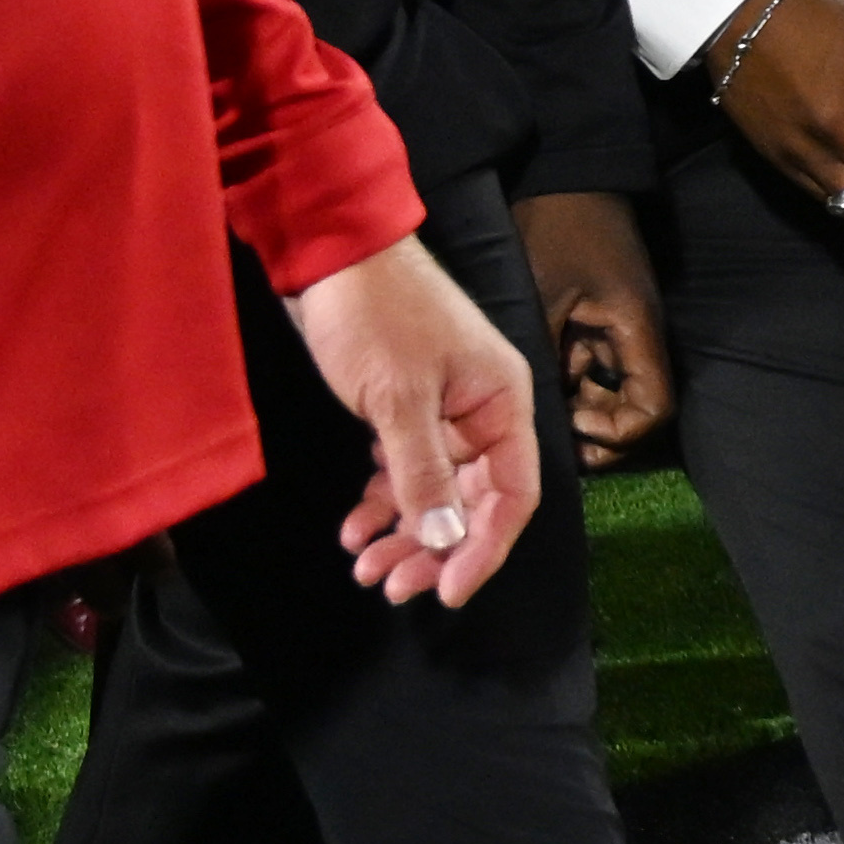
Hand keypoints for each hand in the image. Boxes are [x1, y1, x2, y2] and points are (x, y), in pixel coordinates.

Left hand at [291, 234, 545, 608]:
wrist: (330, 250)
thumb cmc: (376, 316)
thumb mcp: (398, 399)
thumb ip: (424, 474)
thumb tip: (447, 544)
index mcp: (502, 404)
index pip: (512, 495)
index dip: (483, 550)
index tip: (445, 593)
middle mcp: (482, 413)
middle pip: (473, 502)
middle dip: (433, 549)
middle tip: (389, 587)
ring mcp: (443, 412)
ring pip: (435, 492)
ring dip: (403, 533)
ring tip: (363, 567)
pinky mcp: (405, 409)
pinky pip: (405, 471)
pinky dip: (382, 501)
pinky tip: (353, 527)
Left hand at [512, 185, 672, 461]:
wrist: (567, 173)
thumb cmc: (557, 229)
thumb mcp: (542, 296)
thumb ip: (545, 355)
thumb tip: (535, 412)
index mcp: (637, 329)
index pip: (654, 408)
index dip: (619, 432)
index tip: (573, 425)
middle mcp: (638, 334)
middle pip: (636, 404)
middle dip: (597, 425)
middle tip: (551, 431)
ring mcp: (621, 325)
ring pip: (611, 385)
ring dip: (578, 400)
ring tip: (535, 400)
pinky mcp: (602, 315)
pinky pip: (594, 361)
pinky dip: (569, 376)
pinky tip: (537, 371)